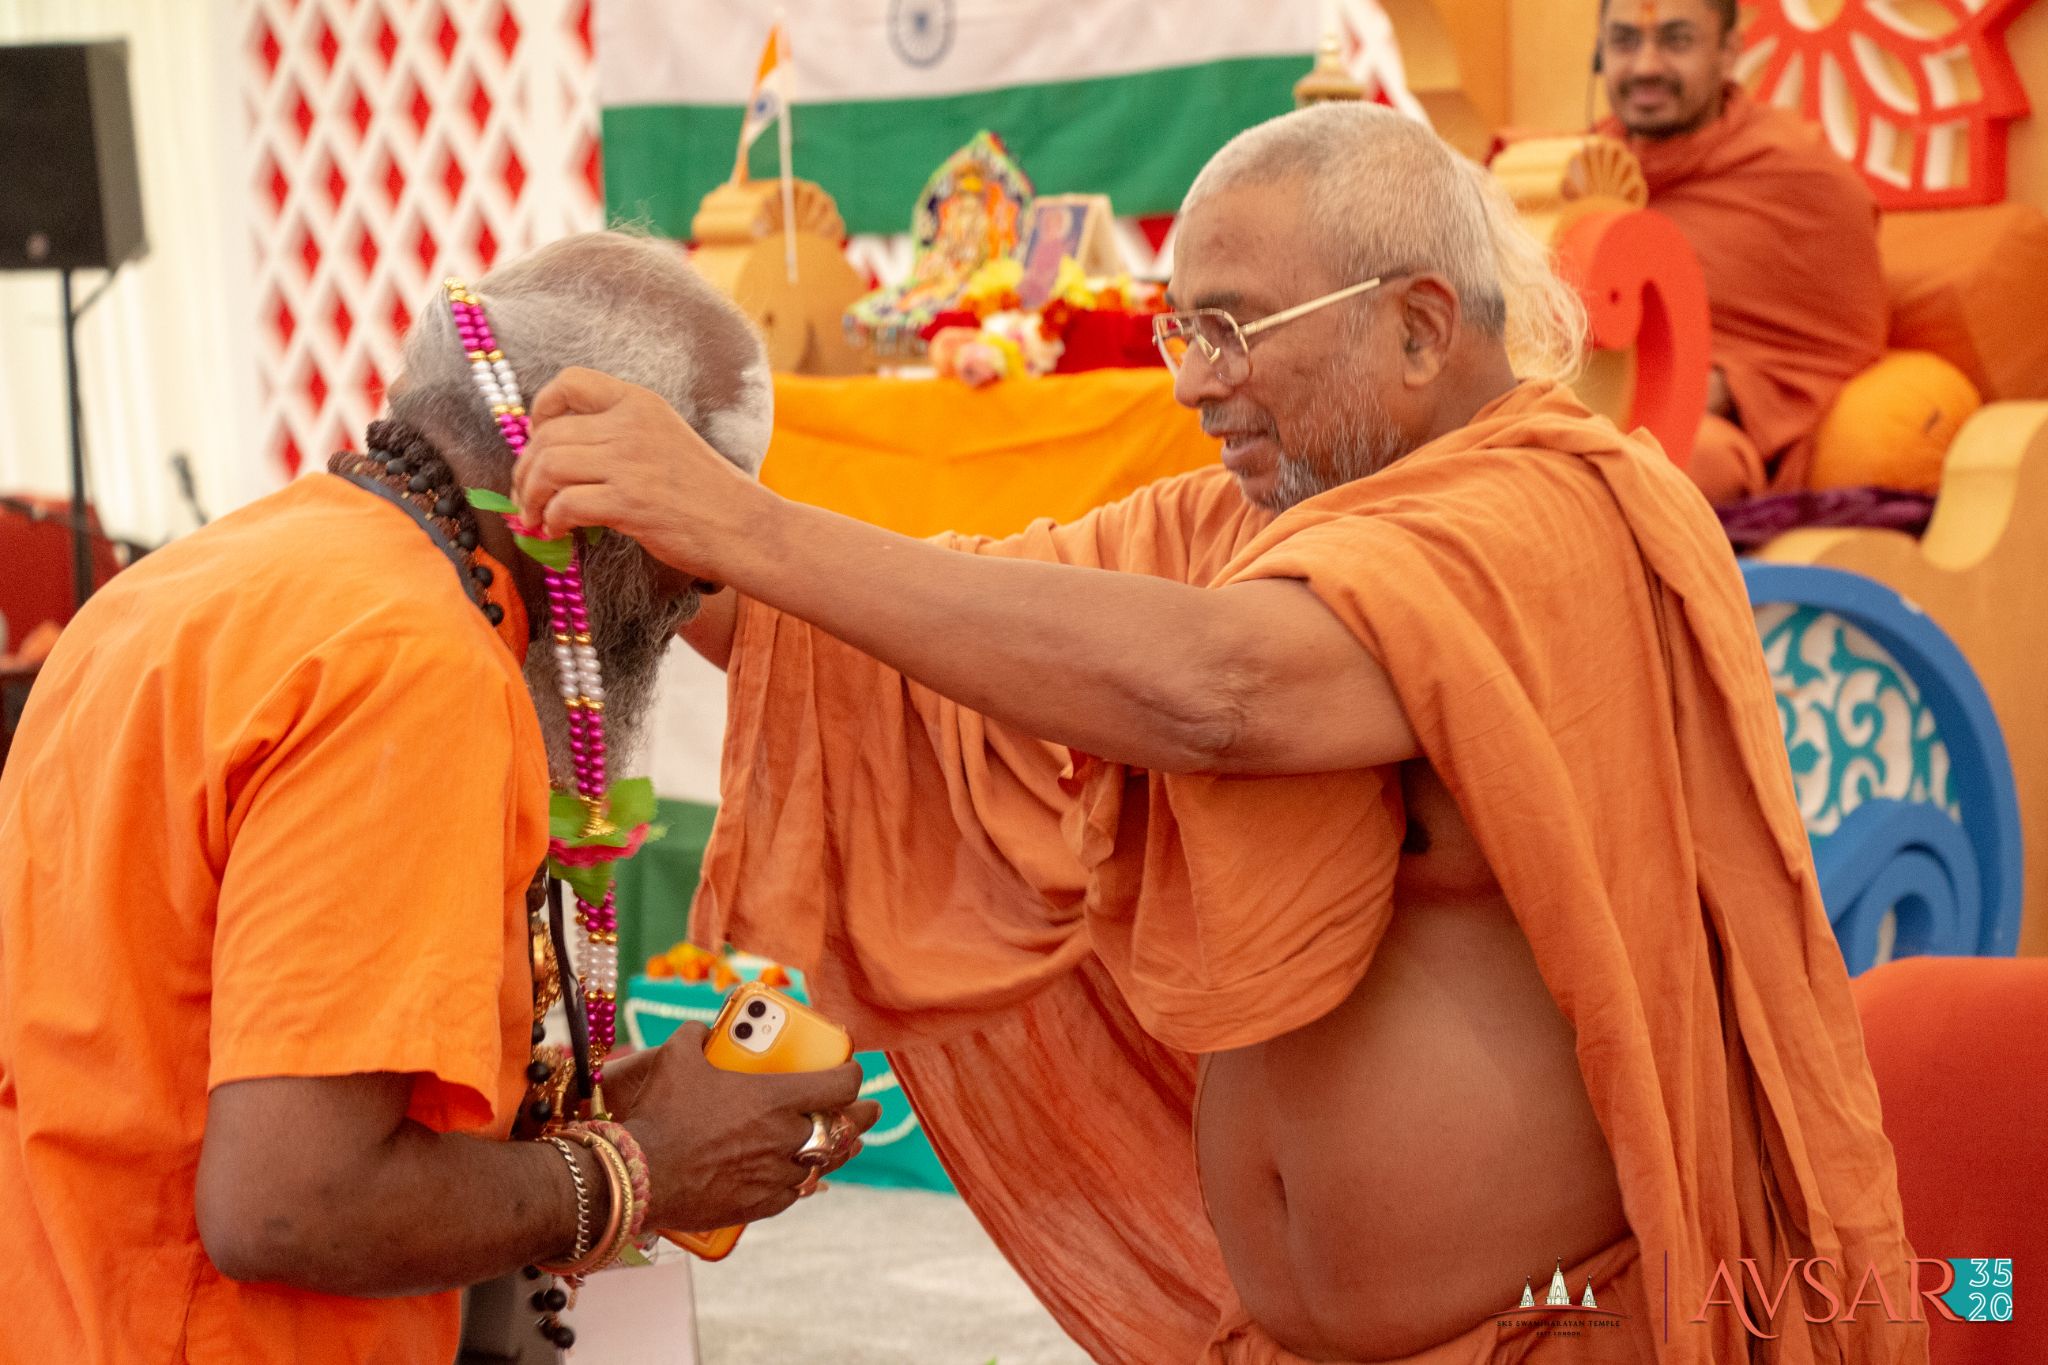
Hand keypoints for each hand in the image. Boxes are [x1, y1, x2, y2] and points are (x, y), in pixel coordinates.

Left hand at [516, 367, 766, 579]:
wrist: (744, 527)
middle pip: (548, 434)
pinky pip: (565, 504)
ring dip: (531, 497)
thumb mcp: (663, 440)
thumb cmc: (705, 492)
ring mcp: (630, 462)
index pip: (570, 382)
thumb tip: (554, 455)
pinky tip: (558, 533)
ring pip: (548, 467)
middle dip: (525, 469)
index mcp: (640, 403)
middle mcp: (631, 424)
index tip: (538, 439)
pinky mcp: (629, 502)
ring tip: (535, 518)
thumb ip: (617, 436)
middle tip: (525, 496)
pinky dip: (551, 522)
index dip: (541, 409)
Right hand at [613, 1024, 879, 1231]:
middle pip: (844, 1127)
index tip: (853, 1069)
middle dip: (863, 1116)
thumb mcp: (676, 1059)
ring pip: (827, 1163)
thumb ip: (695, 1037)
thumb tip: (702, 1030)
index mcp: (776, 1099)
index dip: (852, 1074)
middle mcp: (786, 1138)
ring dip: (842, 1150)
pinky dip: (806, 1182)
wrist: (640, 1176)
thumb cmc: (661, 1114)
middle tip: (871, 1108)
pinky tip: (809, 1178)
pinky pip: (796, 1193)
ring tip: (850, 1142)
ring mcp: (776, 1175)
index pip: (838, 1084)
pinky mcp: (760, 1204)